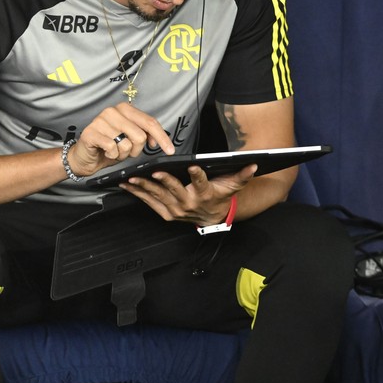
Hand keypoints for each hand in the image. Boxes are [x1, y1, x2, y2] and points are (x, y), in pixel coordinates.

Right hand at [65, 102, 174, 177]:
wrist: (85, 156)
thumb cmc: (108, 146)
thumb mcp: (130, 139)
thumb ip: (144, 135)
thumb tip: (156, 141)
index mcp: (125, 109)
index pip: (149, 122)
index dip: (162, 137)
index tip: (170, 150)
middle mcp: (112, 111)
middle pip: (140, 135)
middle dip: (136, 150)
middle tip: (125, 151)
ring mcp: (100, 120)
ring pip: (126, 144)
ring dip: (122, 154)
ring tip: (113, 151)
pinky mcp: (91, 132)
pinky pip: (112, 148)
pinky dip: (112, 155)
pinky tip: (106, 152)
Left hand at [120, 163, 257, 225]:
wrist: (212, 218)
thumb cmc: (219, 197)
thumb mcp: (232, 186)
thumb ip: (242, 175)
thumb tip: (254, 164)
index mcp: (204, 194)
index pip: (202, 183)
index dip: (198, 175)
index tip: (193, 166)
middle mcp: (189, 203)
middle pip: (175, 190)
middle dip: (164, 181)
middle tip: (153, 172)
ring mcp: (175, 210)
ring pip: (158, 196)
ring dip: (144, 186)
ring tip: (132, 177)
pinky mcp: (165, 213)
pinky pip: (150, 202)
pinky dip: (138, 193)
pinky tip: (127, 184)